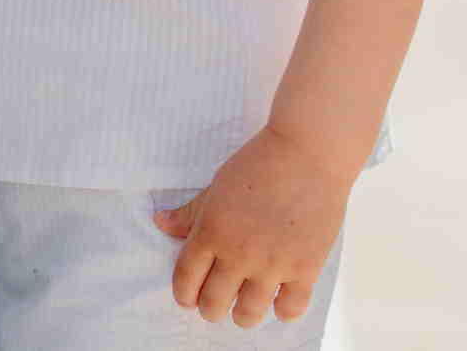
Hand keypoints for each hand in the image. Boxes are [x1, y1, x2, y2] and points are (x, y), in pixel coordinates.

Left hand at [150, 125, 351, 328]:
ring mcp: (272, 264)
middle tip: (217, 299)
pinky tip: (279, 297)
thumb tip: (160, 223)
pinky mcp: (305, 269)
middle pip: (213, 305)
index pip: (185, 281)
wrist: (306, 151)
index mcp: (211, 231)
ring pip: (247, 315)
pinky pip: (289, 310)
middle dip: (210, 307)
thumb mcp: (217, 185)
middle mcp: (238, 253)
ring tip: (245, 302)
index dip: (184, 295)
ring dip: (242, 313)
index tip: (189, 297)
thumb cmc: (258, 163)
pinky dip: (282, 310)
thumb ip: (190, 212)